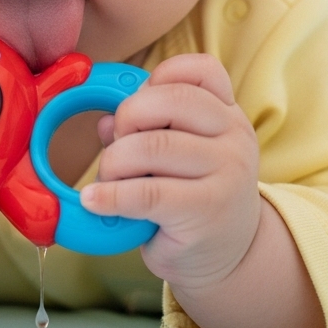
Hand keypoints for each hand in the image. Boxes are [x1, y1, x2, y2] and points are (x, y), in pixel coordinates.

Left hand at [80, 53, 261, 291]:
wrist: (230, 256)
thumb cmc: (193, 197)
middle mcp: (234, 137)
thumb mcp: (178, 156)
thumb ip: (146, 130)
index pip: (201, 70)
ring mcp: (226, 173)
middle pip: (172, 100)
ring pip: (153, 146)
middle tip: (117, 145)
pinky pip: (146, 193)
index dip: (157, 78)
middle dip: (128, 116)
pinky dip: (110, 195)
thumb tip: (102, 121)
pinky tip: (94, 201)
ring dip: (114, 161)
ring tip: (108, 179)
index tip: (137, 104)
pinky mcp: (205, 210)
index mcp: (227, 114)